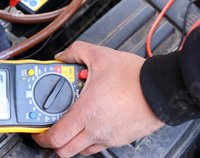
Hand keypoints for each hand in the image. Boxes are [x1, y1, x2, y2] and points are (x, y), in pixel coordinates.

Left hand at [32, 42, 163, 156]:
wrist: (161, 88)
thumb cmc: (135, 77)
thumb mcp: (101, 55)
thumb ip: (77, 52)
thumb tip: (64, 55)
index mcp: (86, 113)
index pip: (54, 137)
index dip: (40, 136)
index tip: (37, 129)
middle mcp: (96, 130)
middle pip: (64, 151)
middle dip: (53, 143)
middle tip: (52, 129)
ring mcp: (109, 137)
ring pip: (82, 151)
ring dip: (73, 141)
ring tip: (73, 124)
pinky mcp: (122, 138)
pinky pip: (100, 146)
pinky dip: (92, 139)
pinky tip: (95, 121)